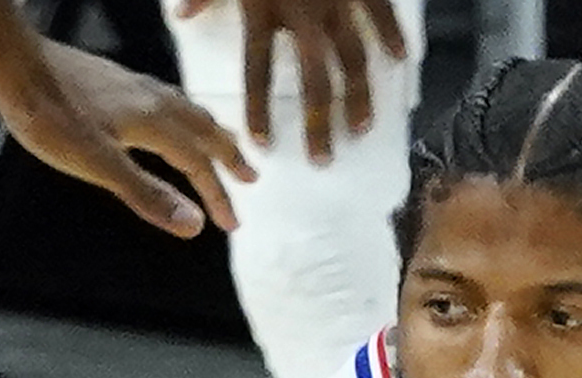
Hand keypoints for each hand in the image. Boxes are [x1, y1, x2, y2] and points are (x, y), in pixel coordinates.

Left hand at [0, 41, 251, 237]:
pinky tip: (167, 119)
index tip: (232, 223)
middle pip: (204, 129)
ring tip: (219, 146)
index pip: (199, 163)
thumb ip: (147, 194)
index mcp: (154, 121)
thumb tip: (193, 225)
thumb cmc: (51, 118)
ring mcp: (134, 86)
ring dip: (209, 133)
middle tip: (250, 177)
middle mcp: (153, 99)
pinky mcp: (116, 80)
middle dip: (228, 156)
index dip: (217, 195)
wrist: (17, 69)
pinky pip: (166, 99)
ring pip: (187, 110)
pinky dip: (183, 116)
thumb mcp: (99, 166)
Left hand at [177, 0, 406, 162]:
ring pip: (351, 58)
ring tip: (360, 129)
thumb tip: (181, 15)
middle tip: (322, 158)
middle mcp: (301, 13)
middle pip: (311, 80)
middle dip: (317, 122)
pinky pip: (380, 11)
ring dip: (357, 96)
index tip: (261, 145)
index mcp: (262, 9)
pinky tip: (400, 62)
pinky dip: (391, 36)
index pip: (257, 72)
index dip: (258, 110)